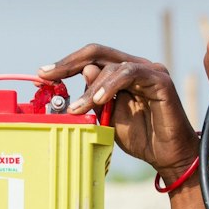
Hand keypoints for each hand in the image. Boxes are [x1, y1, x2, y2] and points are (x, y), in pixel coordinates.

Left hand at [38, 45, 197, 181]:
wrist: (167, 156)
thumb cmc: (140, 138)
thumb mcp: (106, 117)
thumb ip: (94, 98)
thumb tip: (83, 73)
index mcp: (121, 74)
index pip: (90, 59)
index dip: (65, 65)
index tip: (42, 76)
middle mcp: (135, 67)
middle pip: (97, 52)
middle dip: (69, 63)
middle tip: (47, 75)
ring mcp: (149, 70)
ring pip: (111, 65)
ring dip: (90, 87)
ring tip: (77, 107)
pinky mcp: (160, 79)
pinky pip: (130, 73)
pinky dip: (111, 85)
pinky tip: (98, 100)